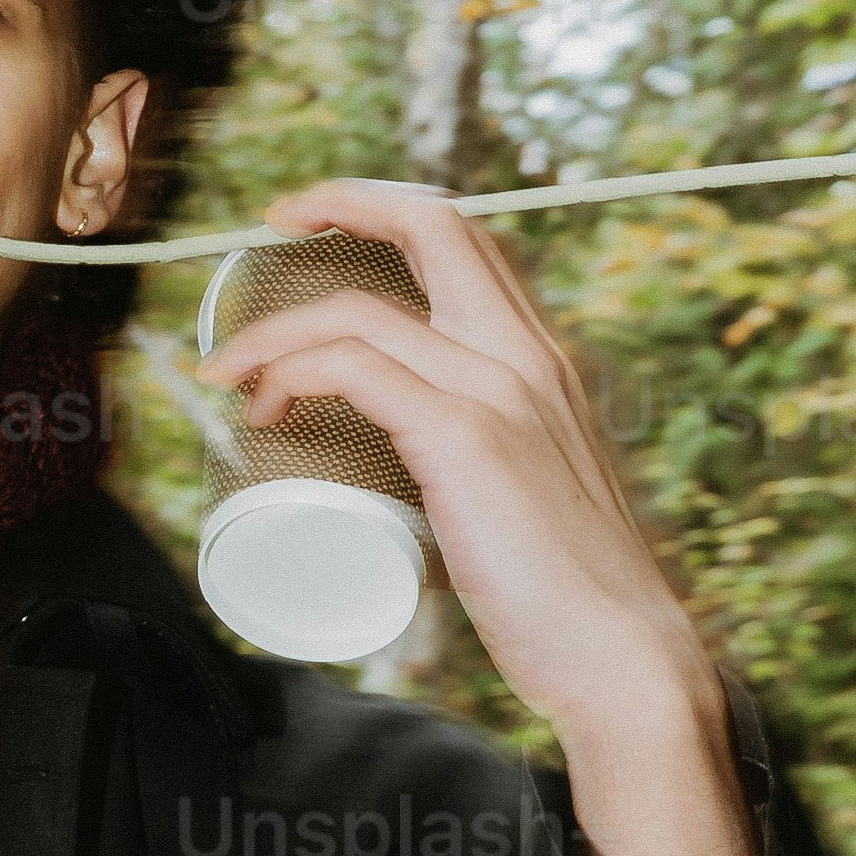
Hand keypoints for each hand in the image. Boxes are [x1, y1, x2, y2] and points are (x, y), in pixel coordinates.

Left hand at [205, 179, 758, 855]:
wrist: (623, 653)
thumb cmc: (571, 595)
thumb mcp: (530, 490)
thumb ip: (488, 462)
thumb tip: (416, 475)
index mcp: (542, 362)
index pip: (470, 241)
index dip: (392, 209)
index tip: (322, 223)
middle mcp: (525, 356)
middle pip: (432, 224)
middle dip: (339, 202)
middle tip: (270, 230)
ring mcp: (498, 391)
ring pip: (360, 309)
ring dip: (276, 330)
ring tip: (233, 376)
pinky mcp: (466, 439)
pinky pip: (354, 368)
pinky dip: (293, 374)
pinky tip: (267, 409)